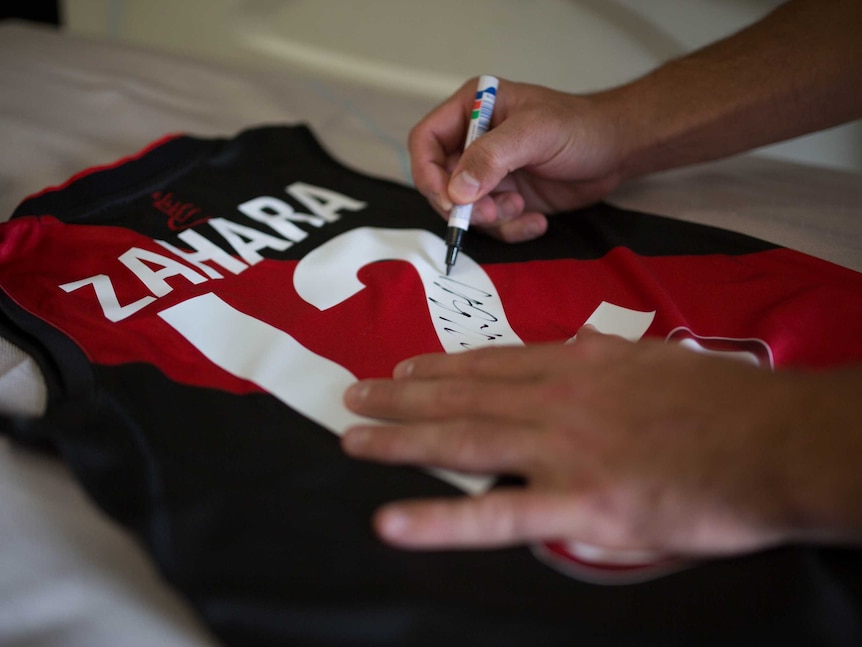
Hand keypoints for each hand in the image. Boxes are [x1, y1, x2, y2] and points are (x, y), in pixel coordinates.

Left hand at [342, 327, 861, 555]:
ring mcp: (562, 451)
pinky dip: (439, 520)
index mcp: (577, 367)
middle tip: (356, 395)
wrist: (773, 442)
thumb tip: (576, 348)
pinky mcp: (579, 505)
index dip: (441, 367)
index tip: (405, 369)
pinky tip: (391, 522)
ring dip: (399, 440)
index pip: (492, 364)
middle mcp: (556, 401)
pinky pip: (496, 515)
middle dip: (401, 397)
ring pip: (464, 440)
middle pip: (462, 395)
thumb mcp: (653, 360)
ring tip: (353, 438)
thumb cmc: (722, 403)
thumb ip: (604, 357)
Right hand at [408, 78, 628, 242]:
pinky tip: (537, 221)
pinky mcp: (507, 198)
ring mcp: (490, 173)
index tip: (449, 199)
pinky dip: (512, 229)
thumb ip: (491, 158)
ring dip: (492, 218)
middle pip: (440, 183)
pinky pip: (493, 225)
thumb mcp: (534, 134)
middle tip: (493, 211)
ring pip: (465, 210)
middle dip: (464, 205)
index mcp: (471, 110)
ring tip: (521, 208)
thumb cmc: (580, 127)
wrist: (617, 150)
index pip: (426, 142)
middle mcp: (474, 142)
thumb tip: (456, 191)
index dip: (428, 173)